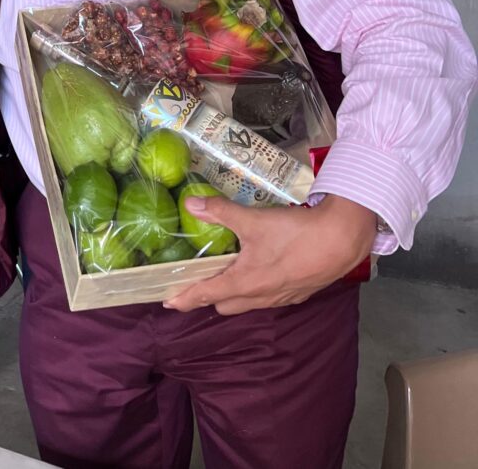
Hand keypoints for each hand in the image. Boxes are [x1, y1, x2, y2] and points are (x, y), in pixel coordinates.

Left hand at [163, 194, 376, 315]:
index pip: (206, 295)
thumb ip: (220, 211)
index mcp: (245, 283)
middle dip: (208, 298)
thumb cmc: (293, 233)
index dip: (185, 299)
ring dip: (233, 295)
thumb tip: (191, 203)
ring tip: (224, 277)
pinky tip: (259, 273)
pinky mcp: (298, 294)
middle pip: (225, 305)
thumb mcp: (253, 220)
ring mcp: (281, 299)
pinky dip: (256, 291)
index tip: (168, 303)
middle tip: (194, 283)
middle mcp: (261, 297)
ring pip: (248, 304)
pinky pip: (268, 300)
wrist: (340, 242)